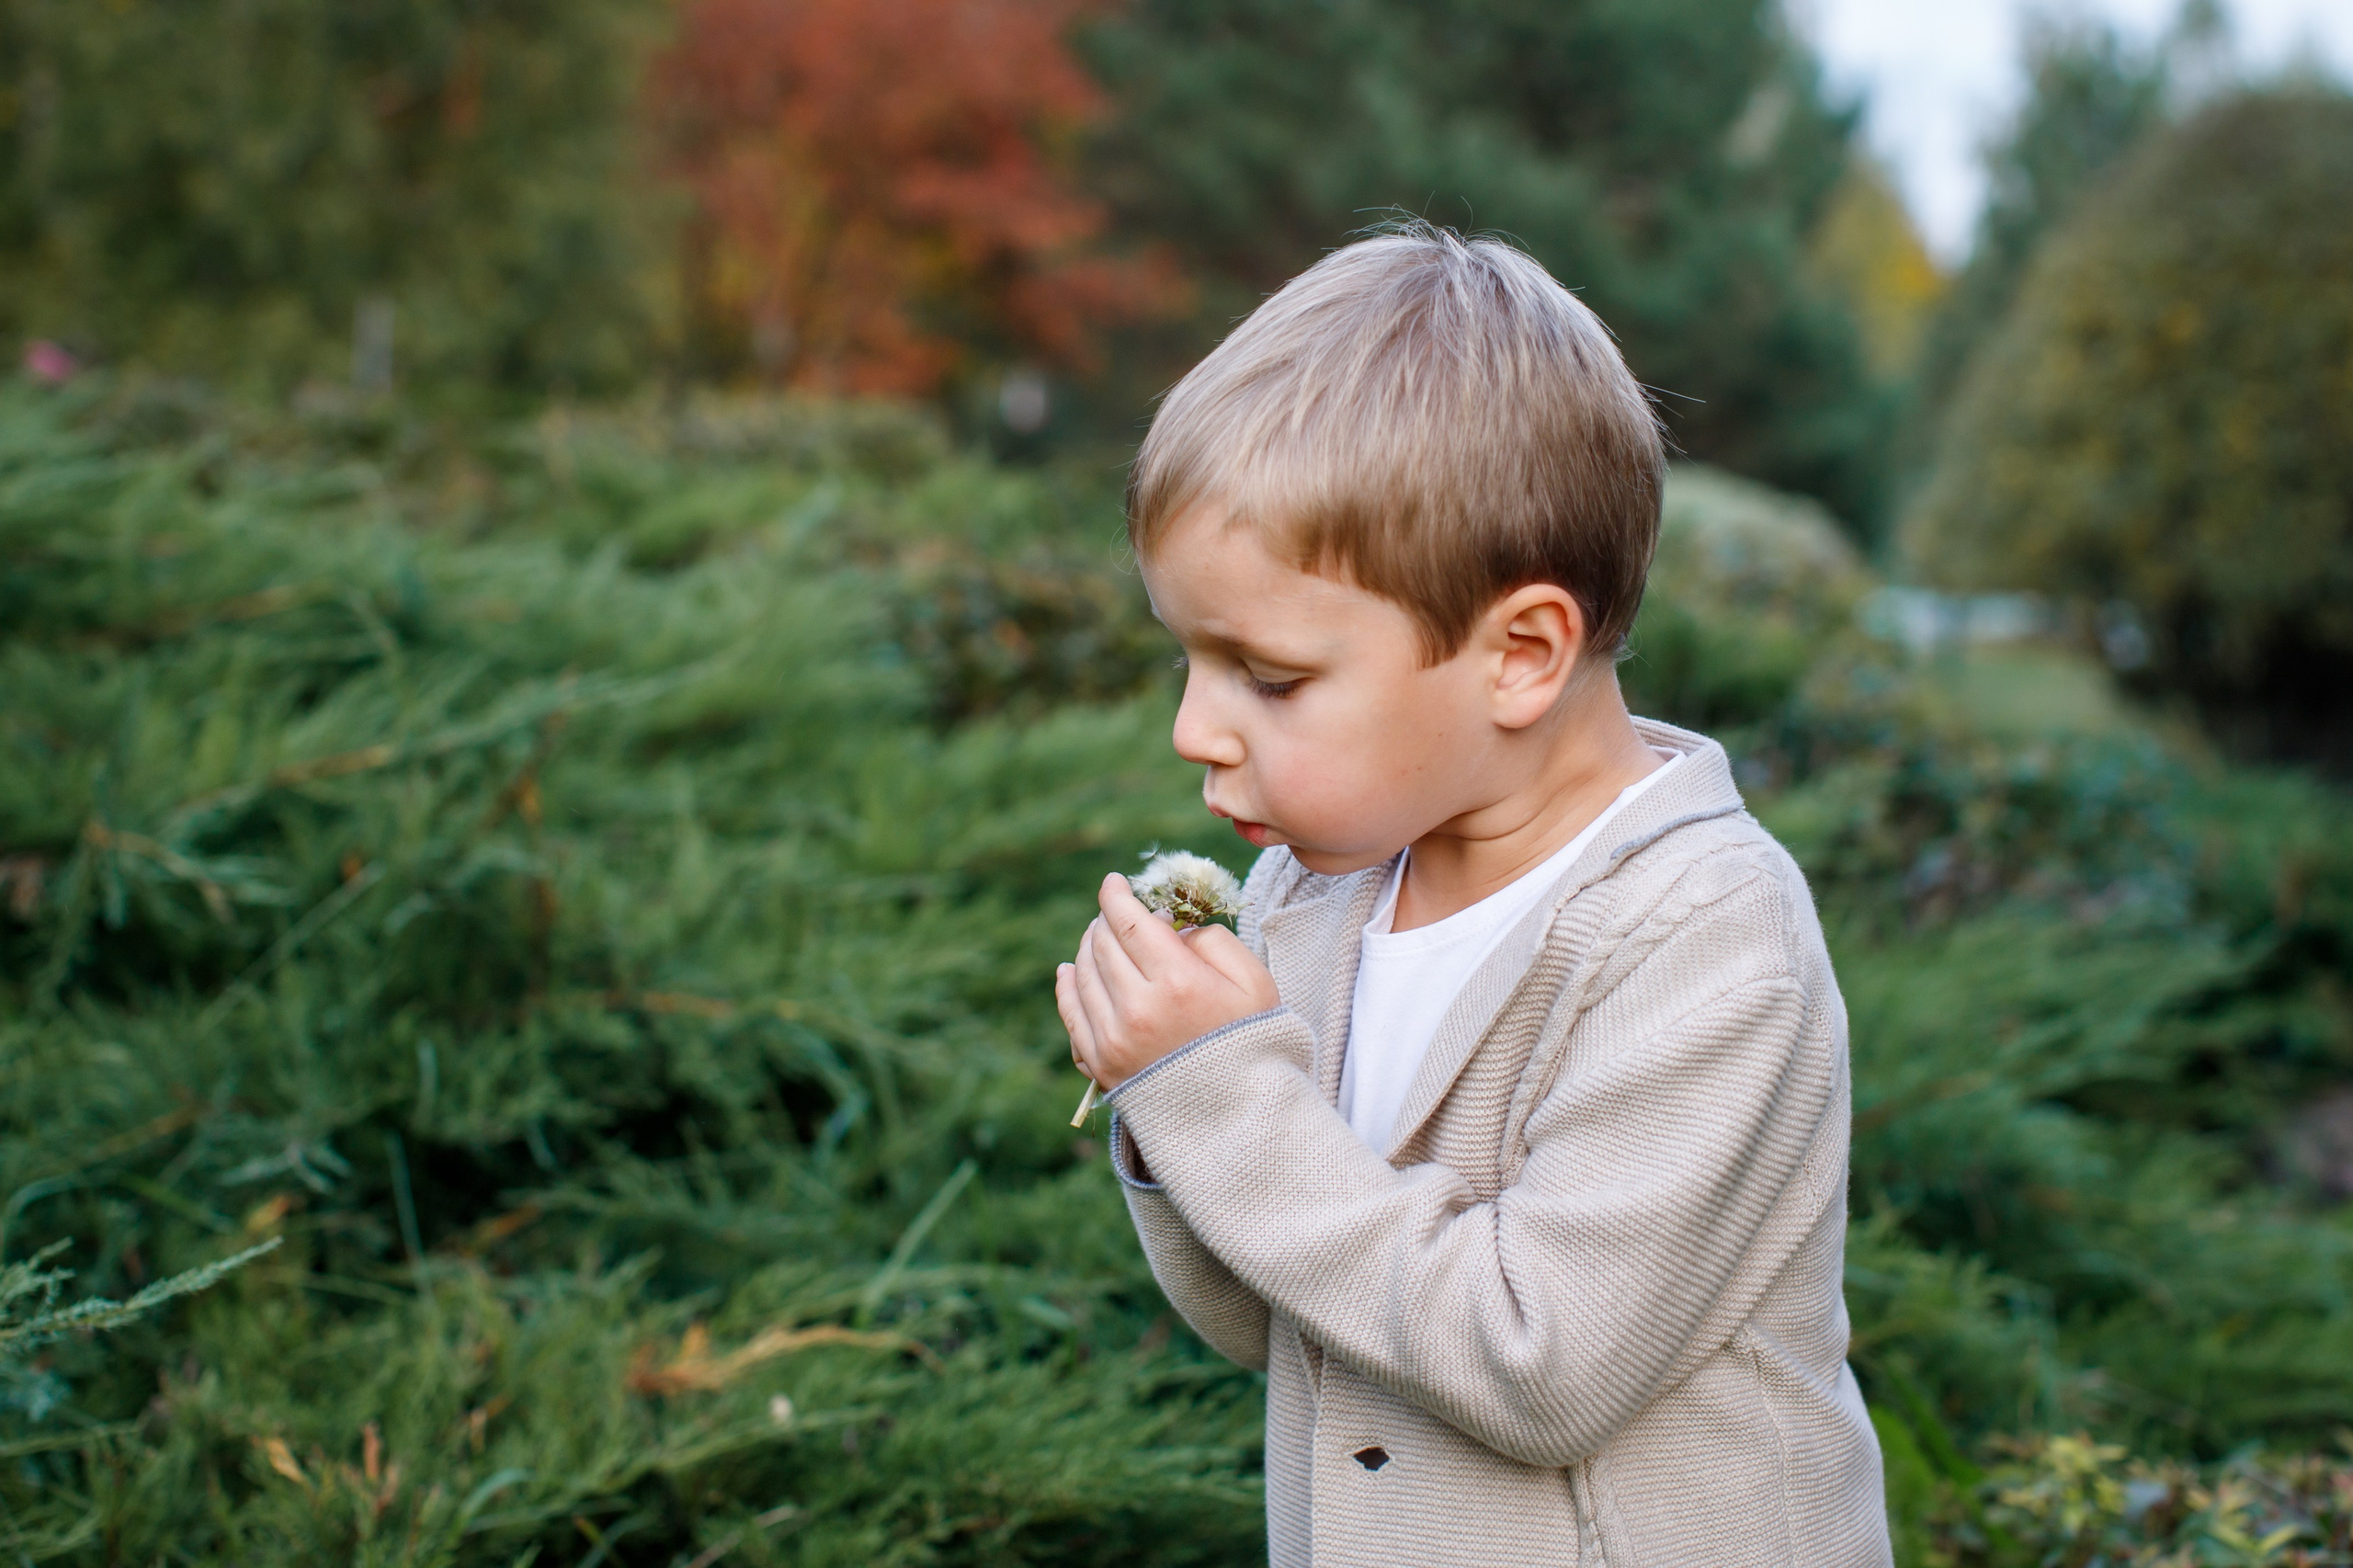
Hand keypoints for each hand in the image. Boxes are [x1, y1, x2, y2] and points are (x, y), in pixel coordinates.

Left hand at [1056, 872, 1279, 1091]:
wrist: (1241, 1119)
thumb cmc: (1254, 1044)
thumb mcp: (1255, 983)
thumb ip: (1214, 941)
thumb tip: (1172, 927)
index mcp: (1178, 981)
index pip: (1128, 920)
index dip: (1116, 893)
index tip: (1115, 881)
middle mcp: (1137, 1008)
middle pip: (1102, 942)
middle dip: (1107, 919)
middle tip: (1119, 913)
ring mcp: (1113, 1039)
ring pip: (1082, 972)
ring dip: (1089, 947)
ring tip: (1102, 938)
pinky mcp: (1101, 1064)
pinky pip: (1070, 1012)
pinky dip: (1067, 985)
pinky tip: (1070, 970)